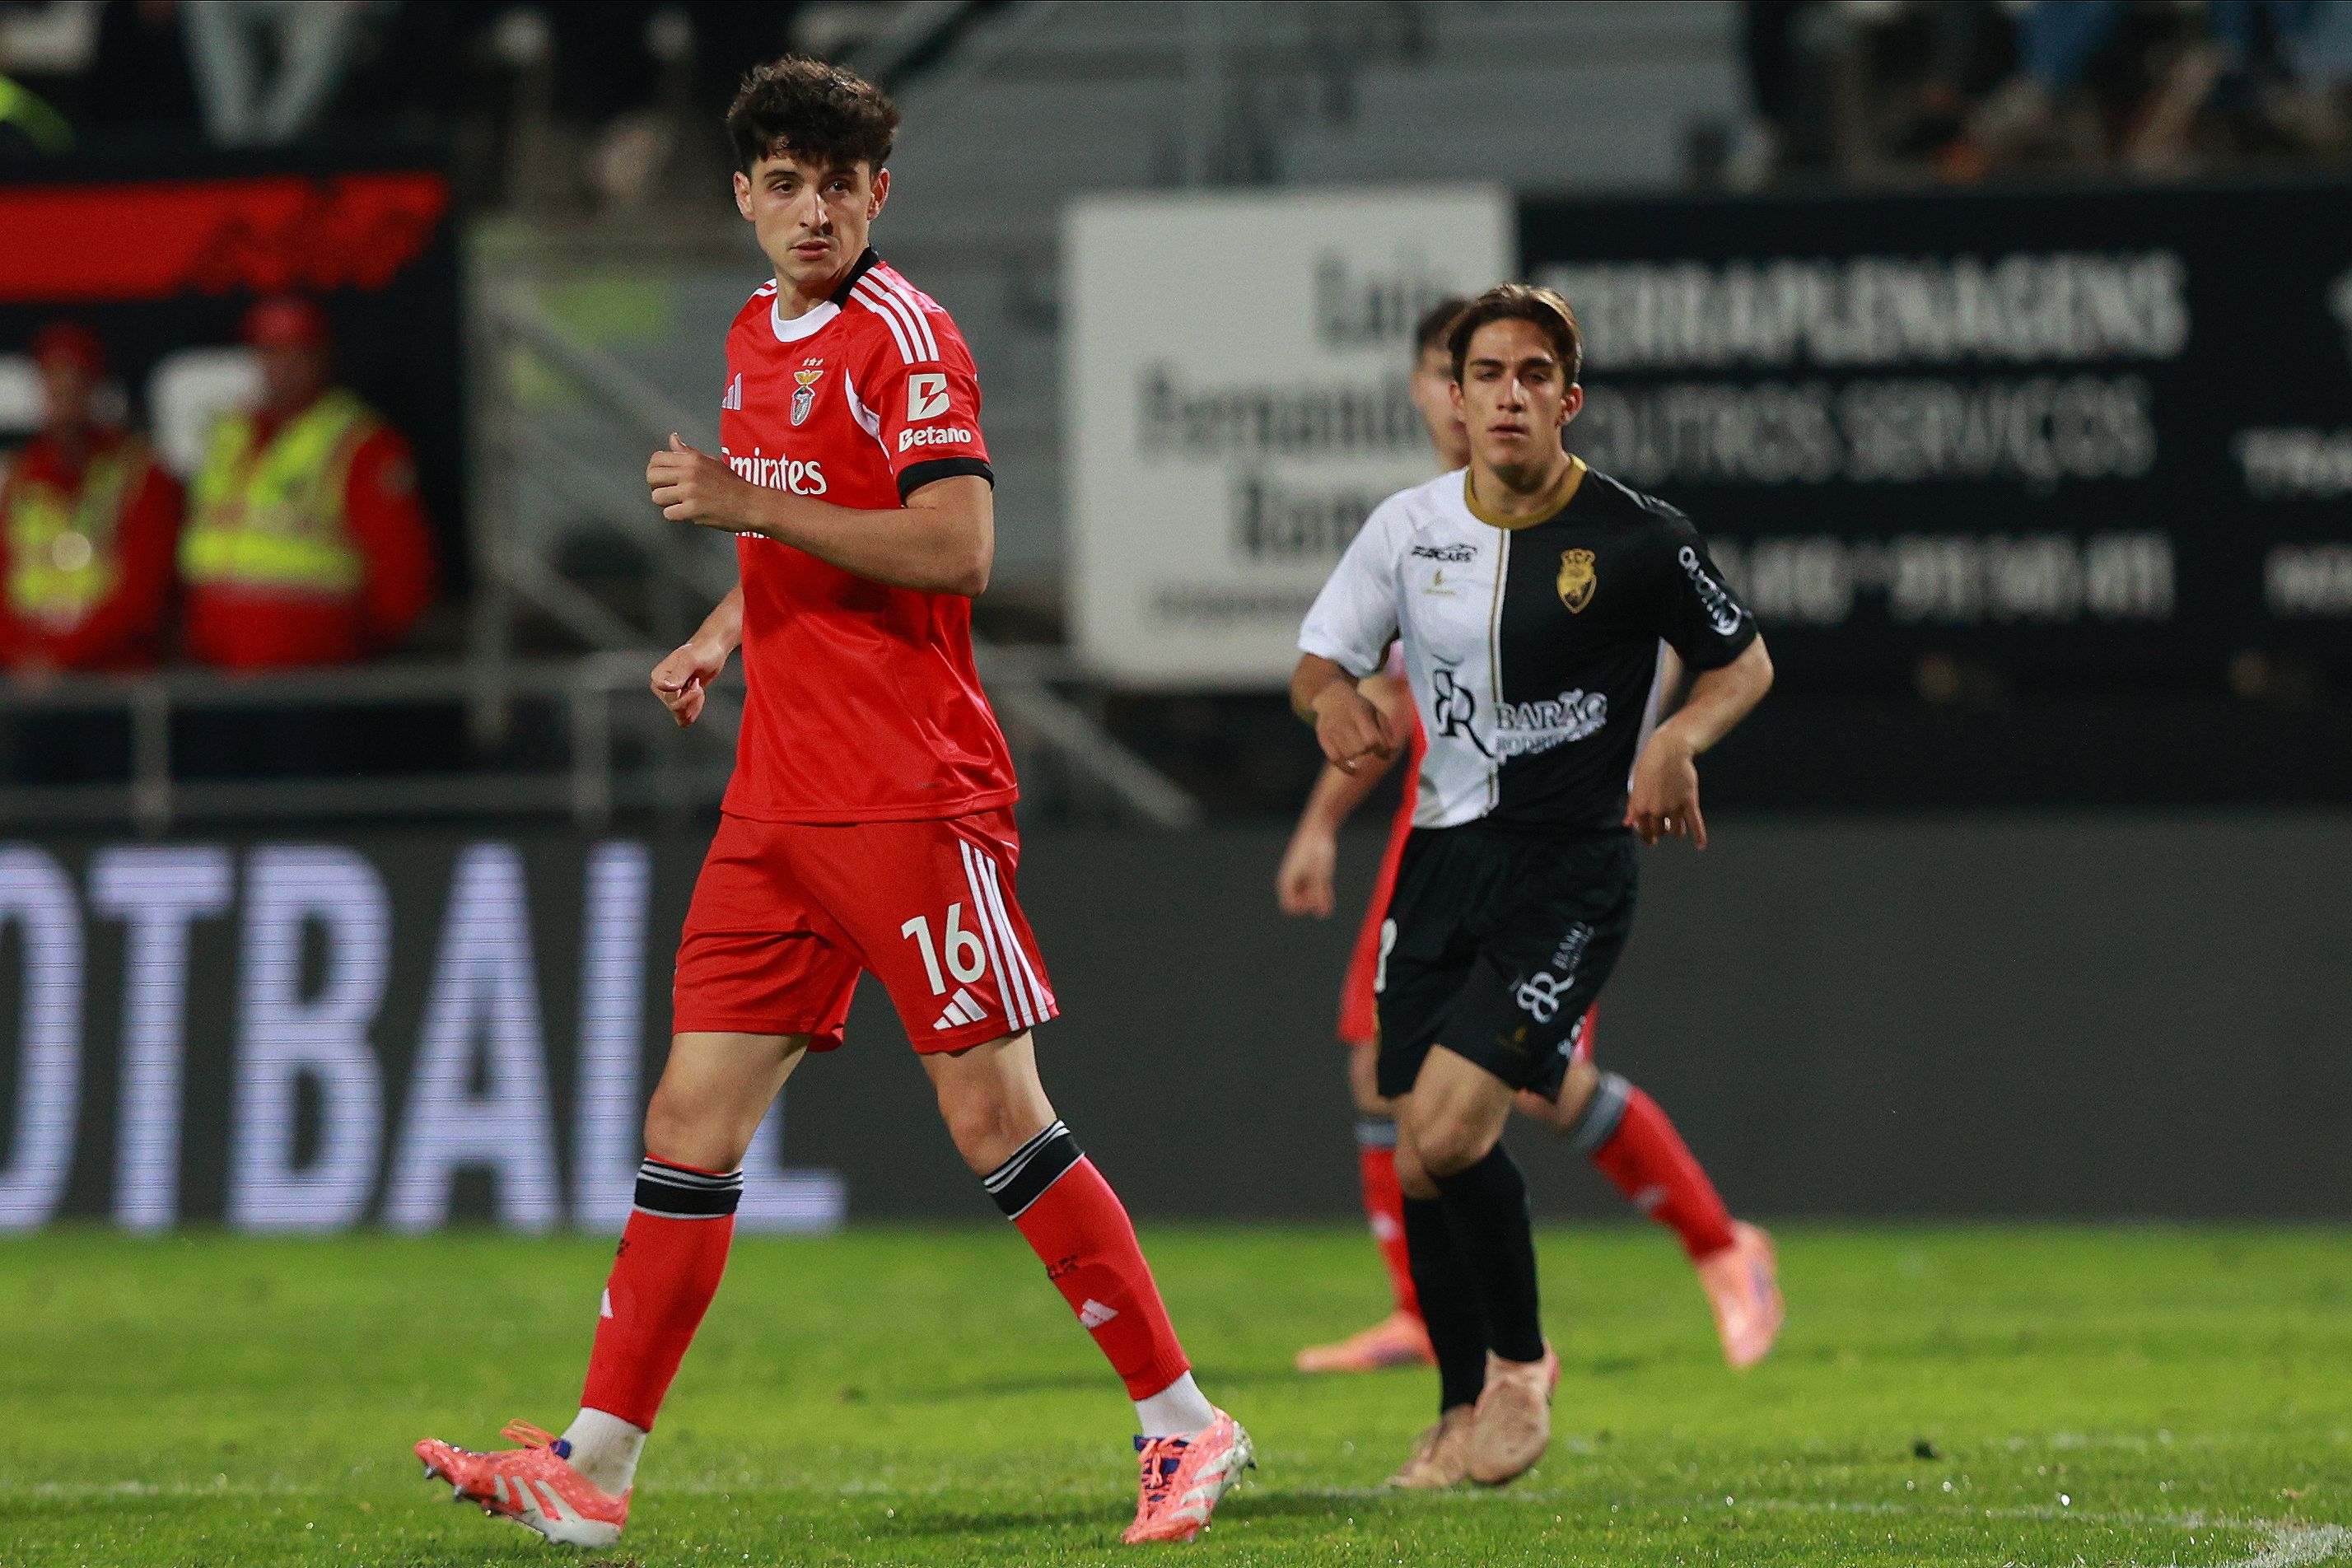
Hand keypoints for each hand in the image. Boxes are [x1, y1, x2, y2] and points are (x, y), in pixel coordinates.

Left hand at [647, 433, 754, 530]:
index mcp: (692, 459)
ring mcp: (690, 492)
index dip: (655, 469)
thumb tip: (673, 439)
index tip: (661, 477)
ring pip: (657, 497)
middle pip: (652, 477)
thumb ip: (688, 452)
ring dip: (666, 502)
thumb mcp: (711, 461)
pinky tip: (688, 513)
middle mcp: (689, 473)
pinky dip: (676, 515)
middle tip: (668, 492)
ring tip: (679, 503)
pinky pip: (668, 513)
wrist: (751, 504)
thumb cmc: (733, 484)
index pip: (657, 458)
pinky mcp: (692, 510)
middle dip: (656, 486)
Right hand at [650, 637, 728, 727]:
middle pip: (675, 708)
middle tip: (697, 681)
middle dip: (692, 698)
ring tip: (696, 686)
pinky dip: (694, 709)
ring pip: (680, 715)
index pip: (670, 700)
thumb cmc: (702, 652)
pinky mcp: (679, 701)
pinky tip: (698, 696)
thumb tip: (665, 687)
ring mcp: (669, 696)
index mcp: (658, 677)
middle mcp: (660, 688)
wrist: (712, 651)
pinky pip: (684, 718)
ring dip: (694, 703)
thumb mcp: (691, 661)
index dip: (687, 695)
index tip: (695, 680)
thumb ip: (679, 674)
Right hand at [1276, 829, 1338, 916]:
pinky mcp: (1307, 874)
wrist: (1318, 830)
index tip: (1315, 896)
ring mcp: (1298, 878)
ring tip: (1324, 883)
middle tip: (1321, 888)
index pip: (1289, 908)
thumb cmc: (1316, 850)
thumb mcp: (1321, 875)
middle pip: (1297, 904)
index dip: (1303, 907)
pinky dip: (1321, 892)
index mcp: (1286, 881)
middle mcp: (1290, 881)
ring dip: (1316, 896)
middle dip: (1310, 902)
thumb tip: (1322, 915)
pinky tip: (1327, 886)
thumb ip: (1321, 895)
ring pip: (1306, 898)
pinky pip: (1312, 891)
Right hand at [1312, 683, 1395, 774]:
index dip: (1381, 747)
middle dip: (1368, 750)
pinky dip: (1345, 768)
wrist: (1331, 696)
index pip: (1372, 740)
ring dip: (1357, 756)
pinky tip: (1353, 770)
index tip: (1383, 747)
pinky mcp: (1323, 737)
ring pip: (1348, 755)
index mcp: (1360, 712)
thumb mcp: (1376, 712)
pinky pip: (1335, 759)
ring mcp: (1331, 729)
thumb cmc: (1360, 707)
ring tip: (1358, 748)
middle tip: (1368, 745)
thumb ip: (1386, 732)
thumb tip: (1390, 753)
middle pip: (1360, 749)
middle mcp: (1344, 721)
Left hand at [1625, 728, 1705, 847]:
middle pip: (1660, 831)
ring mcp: (1673, 807)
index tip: (1651, 839)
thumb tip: (1628, 823)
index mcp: (1640, 806)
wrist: (1670, 750)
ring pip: (1676, 830)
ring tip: (1677, 828)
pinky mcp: (1689, 802)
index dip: (1647, 836)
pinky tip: (1700, 845)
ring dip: (1677, 831)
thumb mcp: (1636, 785)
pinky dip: (1699, 836)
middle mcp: (1656, 810)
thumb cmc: (1650, 763)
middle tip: (1665, 828)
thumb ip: (1633, 807)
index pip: (1643, 830)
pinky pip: (1695, 824)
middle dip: (1662, 831)